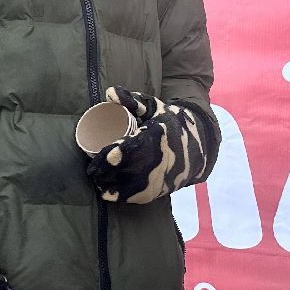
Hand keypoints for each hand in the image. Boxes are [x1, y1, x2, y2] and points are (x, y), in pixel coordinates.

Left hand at [86, 87, 217, 204]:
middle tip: (92, 169)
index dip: (112, 157)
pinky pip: (135, 198)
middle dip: (105, 172)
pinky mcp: (158, 191)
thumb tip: (109, 92)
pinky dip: (120, 196)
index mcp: (155, 137)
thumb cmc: (169, 123)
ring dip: (109, 185)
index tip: (99, 157)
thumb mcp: (153, 108)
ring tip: (98, 180)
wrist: (197, 147)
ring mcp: (158, 178)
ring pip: (127, 187)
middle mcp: (157, 161)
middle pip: (124, 171)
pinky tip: (107, 193)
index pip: (130, 150)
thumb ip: (132, 100)